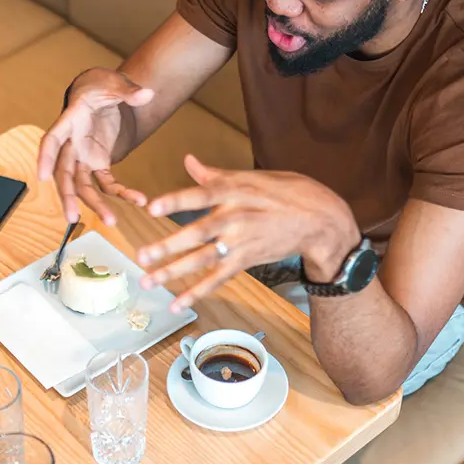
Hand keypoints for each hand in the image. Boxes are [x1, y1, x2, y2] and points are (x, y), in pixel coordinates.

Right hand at [37, 68, 151, 224]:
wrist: (102, 93)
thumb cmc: (100, 86)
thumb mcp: (113, 83)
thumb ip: (129, 91)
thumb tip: (146, 94)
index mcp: (69, 122)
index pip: (52, 141)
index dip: (45, 158)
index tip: (42, 176)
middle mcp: (71, 144)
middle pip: (65, 174)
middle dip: (68, 196)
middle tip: (72, 217)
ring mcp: (83, 157)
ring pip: (83, 185)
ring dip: (95, 204)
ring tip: (111, 221)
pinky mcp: (98, 163)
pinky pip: (107, 182)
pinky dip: (121, 192)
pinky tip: (137, 200)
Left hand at [138, 156, 358, 310]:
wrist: (321, 219)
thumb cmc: (286, 192)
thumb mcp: (252, 177)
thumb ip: (215, 174)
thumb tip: (188, 160)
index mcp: (234, 192)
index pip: (201, 195)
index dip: (177, 201)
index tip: (153, 207)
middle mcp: (235, 218)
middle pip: (197, 234)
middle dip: (168, 246)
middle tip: (142, 256)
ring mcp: (240, 242)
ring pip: (202, 260)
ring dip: (173, 272)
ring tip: (147, 282)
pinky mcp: (246, 261)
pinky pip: (217, 280)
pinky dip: (197, 293)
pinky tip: (176, 304)